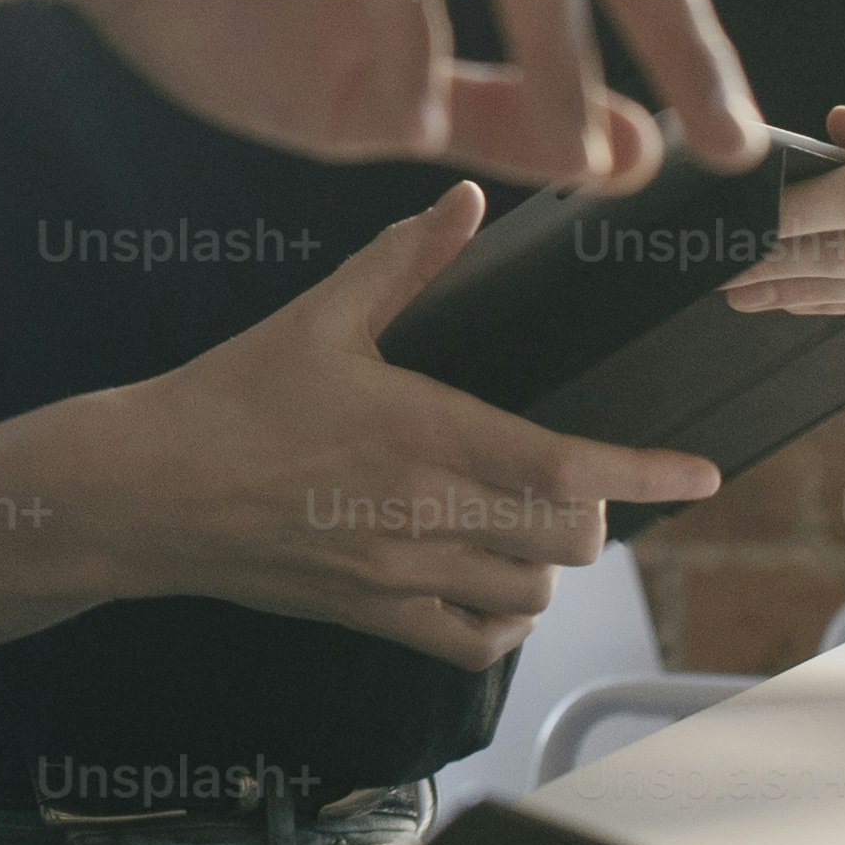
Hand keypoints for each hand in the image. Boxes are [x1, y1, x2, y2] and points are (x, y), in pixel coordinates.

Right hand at [56, 183, 721, 670]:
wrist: (144, 492)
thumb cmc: (226, 399)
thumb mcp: (318, 316)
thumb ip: (405, 261)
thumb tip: (465, 199)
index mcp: (422, 432)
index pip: (564, 465)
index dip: (645, 472)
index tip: (701, 474)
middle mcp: (423, 513)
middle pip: (565, 539)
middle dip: (589, 508)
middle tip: (572, 476)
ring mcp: (400, 575)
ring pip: (530, 595)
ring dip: (547, 562)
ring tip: (527, 523)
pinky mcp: (372, 616)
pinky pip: (473, 644)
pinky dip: (503, 620)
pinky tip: (492, 584)